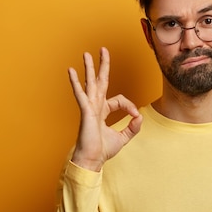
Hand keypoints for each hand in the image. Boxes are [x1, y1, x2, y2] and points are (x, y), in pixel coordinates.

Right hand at [67, 48, 142, 170]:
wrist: (91, 161)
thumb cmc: (102, 150)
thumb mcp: (123, 138)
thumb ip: (133, 127)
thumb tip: (140, 116)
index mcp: (103, 111)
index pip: (119, 100)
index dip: (130, 106)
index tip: (135, 116)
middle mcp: (95, 106)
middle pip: (100, 81)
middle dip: (102, 65)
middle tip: (103, 50)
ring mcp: (89, 108)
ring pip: (90, 83)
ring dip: (88, 68)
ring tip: (86, 54)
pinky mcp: (86, 112)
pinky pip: (81, 94)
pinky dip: (75, 82)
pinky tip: (71, 71)